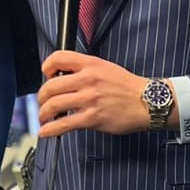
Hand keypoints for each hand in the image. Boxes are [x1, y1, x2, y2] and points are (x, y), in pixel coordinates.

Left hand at [36, 51, 154, 137]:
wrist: (147, 102)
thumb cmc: (128, 87)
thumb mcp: (106, 67)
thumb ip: (85, 70)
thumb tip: (63, 78)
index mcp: (90, 64)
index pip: (59, 58)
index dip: (47, 67)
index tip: (46, 75)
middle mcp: (87, 79)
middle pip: (50, 85)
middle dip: (41, 97)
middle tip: (42, 103)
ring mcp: (89, 99)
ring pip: (53, 105)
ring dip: (43, 114)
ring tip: (44, 117)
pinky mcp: (92, 117)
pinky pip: (63, 124)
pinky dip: (50, 129)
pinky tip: (47, 131)